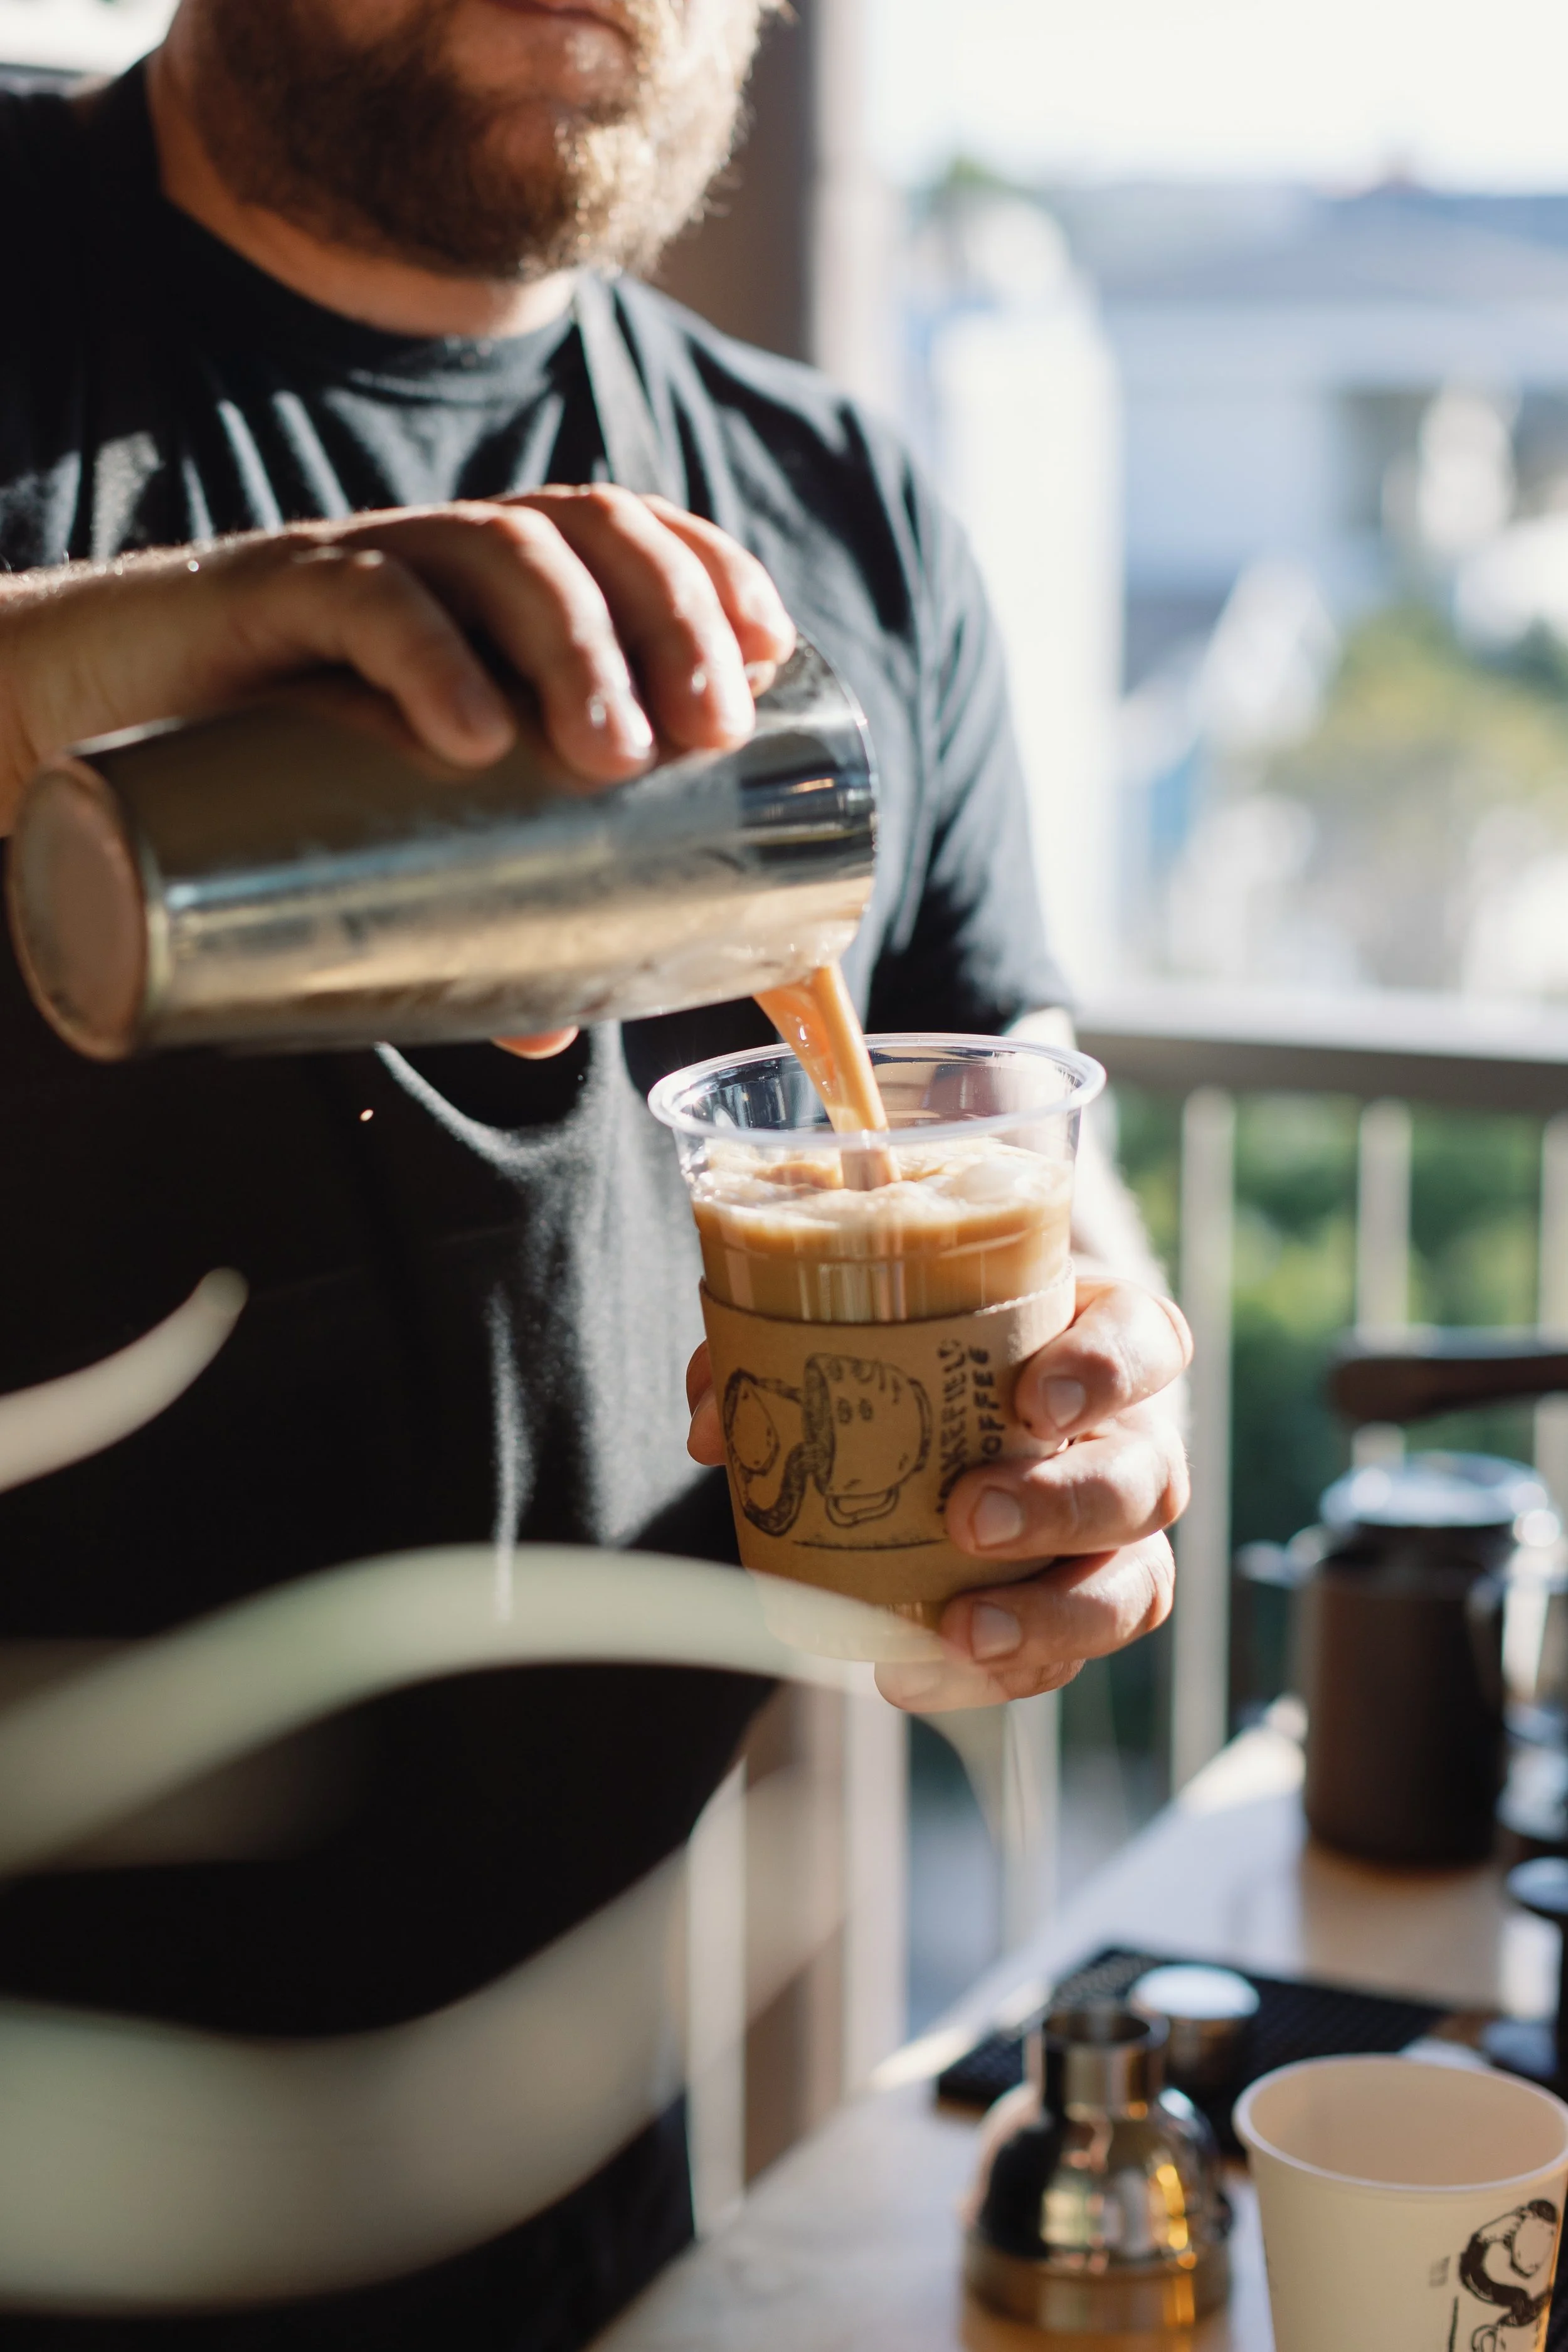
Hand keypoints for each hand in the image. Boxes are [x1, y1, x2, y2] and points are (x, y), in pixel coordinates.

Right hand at [0, 491, 793, 1053]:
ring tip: (616, 751)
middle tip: (705, 732)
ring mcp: (350, 571)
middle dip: (666, 621)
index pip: (617, 534)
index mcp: (479, 595)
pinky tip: (473, 732)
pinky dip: (427, 656)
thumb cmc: (257, 775)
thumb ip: (466, 921)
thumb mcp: (387, 836)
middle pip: (579, 537)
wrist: (73, 721)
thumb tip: (554, 1032)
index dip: (704, 570)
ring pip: (489, 552)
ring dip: (573, 643)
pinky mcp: (260, 603)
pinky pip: (358, 599)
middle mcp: (430, 560)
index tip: (769, 649)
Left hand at [685, 1277, 1190, 1711]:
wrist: (939, 1402)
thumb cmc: (923, 1335)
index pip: (1147, 1341)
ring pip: (1134, 1586)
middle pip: (1151, 1479)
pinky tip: (917, 1677)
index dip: (1107, 1371)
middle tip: (970, 1518)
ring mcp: (1114, 1536)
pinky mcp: (1074, 1605)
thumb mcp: (871, 1306)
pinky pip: (1063, 1657)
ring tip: (961, 1631)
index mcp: (1100, 1337)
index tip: (1031, 1401)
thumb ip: (788, 1334)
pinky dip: (998, 1676)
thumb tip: (714, 1423)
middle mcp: (1130, 1439)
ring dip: (1051, 1618)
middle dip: (1067, 1506)